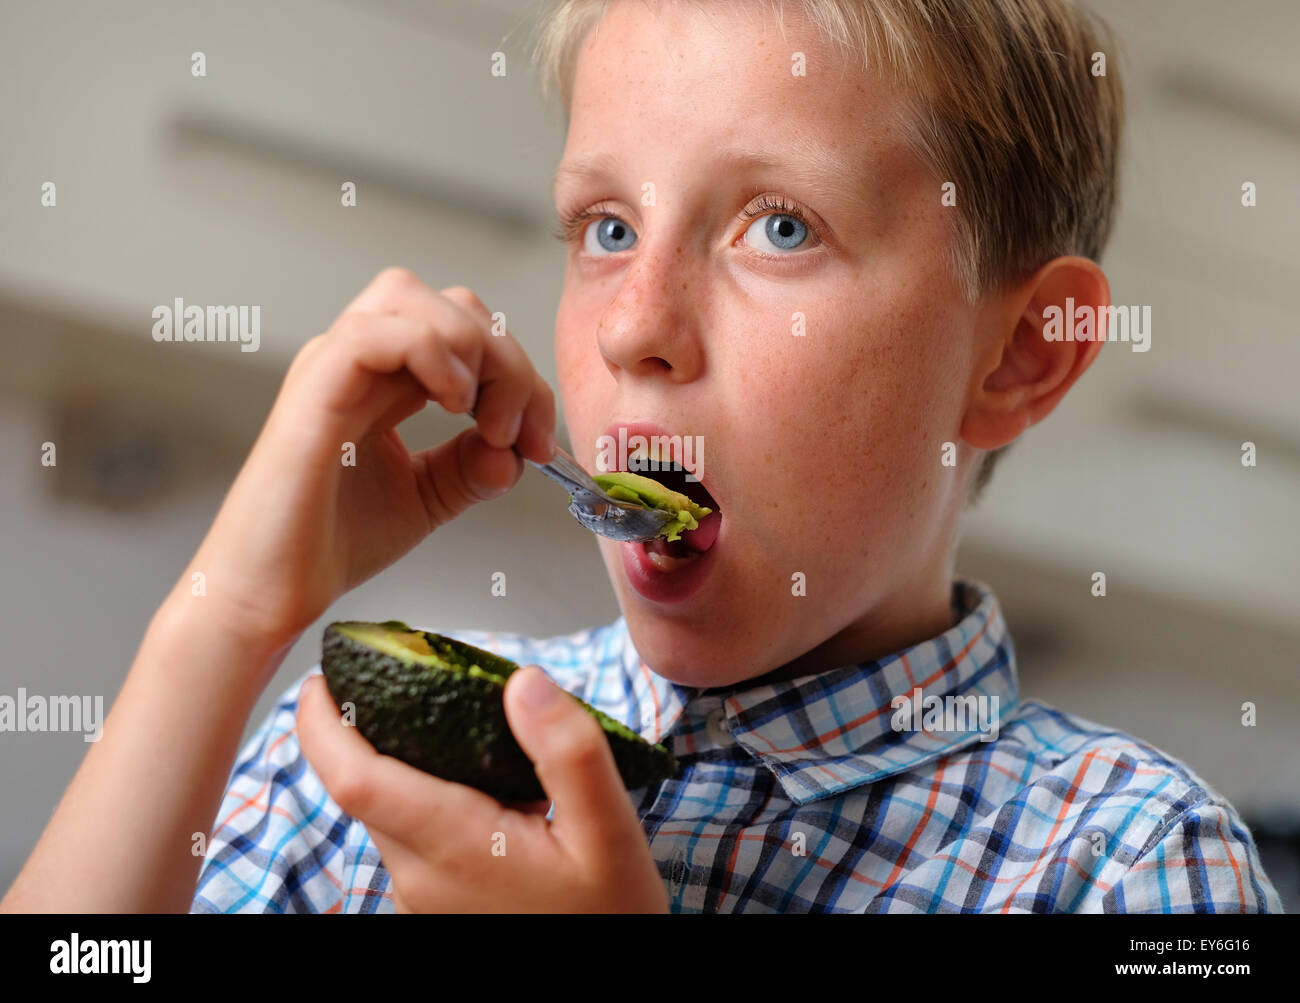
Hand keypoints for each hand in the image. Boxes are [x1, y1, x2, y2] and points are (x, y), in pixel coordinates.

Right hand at [186, 268, 555, 657]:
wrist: (273, 591)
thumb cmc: (331, 544)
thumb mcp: (428, 498)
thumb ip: (474, 467)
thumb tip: (515, 447)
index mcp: (387, 379)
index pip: (468, 332)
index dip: (520, 374)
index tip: (542, 441)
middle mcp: (358, 361)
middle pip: (450, 303)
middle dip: (506, 358)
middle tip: (517, 431)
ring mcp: (331, 367)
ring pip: (410, 297)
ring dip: (472, 349)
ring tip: (482, 419)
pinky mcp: (313, 390)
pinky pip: (373, 333)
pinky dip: (429, 353)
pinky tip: (452, 406)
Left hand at [296, 666, 669, 912]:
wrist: (613, 980)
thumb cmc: (613, 913)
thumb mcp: (611, 828)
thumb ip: (567, 751)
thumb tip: (523, 683)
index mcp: (456, 848)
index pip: (354, 780)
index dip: (322, 726)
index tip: (319, 681)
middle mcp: (423, 878)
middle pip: (363, 791)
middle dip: (358, 731)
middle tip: (389, 676)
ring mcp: (425, 898)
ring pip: (387, 813)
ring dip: (394, 763)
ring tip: (438, 715)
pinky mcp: (437, 905)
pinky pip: (412, 837)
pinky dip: (423, 795)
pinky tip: (473, 779)